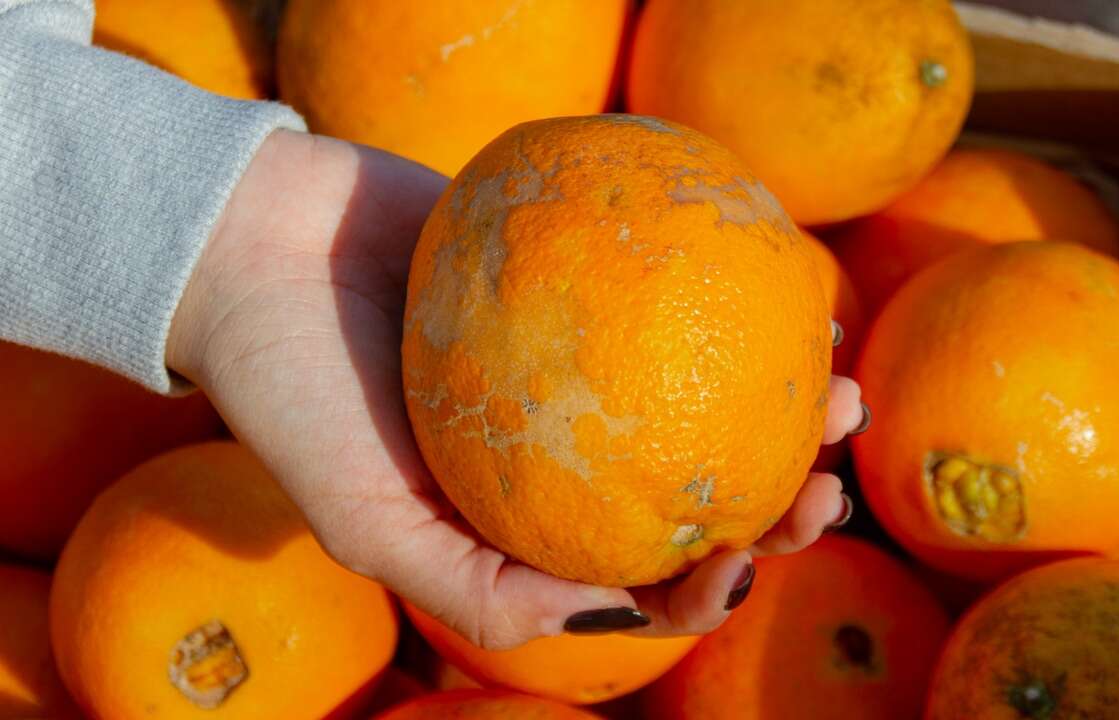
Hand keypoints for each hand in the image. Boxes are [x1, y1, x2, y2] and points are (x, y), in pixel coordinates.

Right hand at [167, 130, 866, 649]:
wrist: (256, 245)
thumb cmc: (295, 391)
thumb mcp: (367, 523)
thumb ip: (481, 591)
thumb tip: (620, 615)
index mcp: (529, 520)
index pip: (638, 574)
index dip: (710, 583)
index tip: (746, 556)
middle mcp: (568, 450)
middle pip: (694, 489)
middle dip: (777, 502)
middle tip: (828, 479)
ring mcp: (586, 366)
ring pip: (706, 397)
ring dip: (783, 406)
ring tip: (840, 389)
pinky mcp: (588, 282)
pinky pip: (679, 299)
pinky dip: (739, 304)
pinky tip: (794, 298)